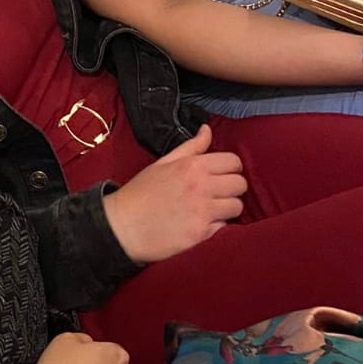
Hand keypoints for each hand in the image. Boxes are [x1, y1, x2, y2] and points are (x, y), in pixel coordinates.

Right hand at [102, 125, 245, 262]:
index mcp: (192, 166)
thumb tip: (208, 129)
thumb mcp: (163, 163)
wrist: (122, 227)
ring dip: (227, 209)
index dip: (231, 169)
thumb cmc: (140, 193)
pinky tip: (201, 224)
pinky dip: (217, 227)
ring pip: (237, 207)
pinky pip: (225, 228)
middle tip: (218, 194)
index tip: (221, 176)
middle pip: (240, 184)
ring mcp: (202, 211)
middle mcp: (201, 187)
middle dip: (232, 189)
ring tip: (211, 211)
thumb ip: (190, 147)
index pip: (233, 162)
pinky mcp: (201, 234)